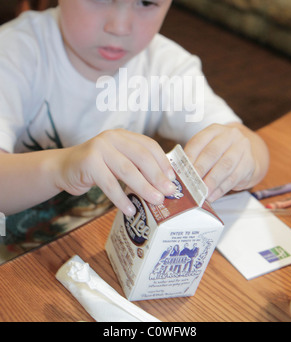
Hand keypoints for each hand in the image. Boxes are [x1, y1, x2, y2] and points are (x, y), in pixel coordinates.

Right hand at [55, 129, 176, 215]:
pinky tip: (130, 209)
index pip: (149, 145)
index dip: (163, 162)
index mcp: (123, 136)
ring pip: (127, 170)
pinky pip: (108, 183)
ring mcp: (99, 148)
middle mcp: (112, 137)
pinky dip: (121, 198)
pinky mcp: (88, 162)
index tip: (173, 179)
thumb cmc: (95, 168)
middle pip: (141, 157)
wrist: (63, 168)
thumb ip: (135, 167)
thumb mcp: (117, 161)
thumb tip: (163, 185)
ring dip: (143, 188)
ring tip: (155, 201)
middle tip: (168, 193)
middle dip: (157, 176)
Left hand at [184, 123, 268, 201]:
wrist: (245, 155)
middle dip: (200, 169)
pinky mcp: (249, 162)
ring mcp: (242, 147)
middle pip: (212, 153)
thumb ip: (195, 158)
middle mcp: (230, 135)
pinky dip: (221, 188)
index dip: (189, 157)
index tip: (182, 171)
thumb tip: (180, 174)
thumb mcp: (207, 149)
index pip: (199, 141)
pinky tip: (213, 195)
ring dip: (212, 181)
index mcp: (214, 130)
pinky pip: (234, 177)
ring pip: (225, 166)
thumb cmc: (220, 154)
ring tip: (203, 193)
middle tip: (191, 183)